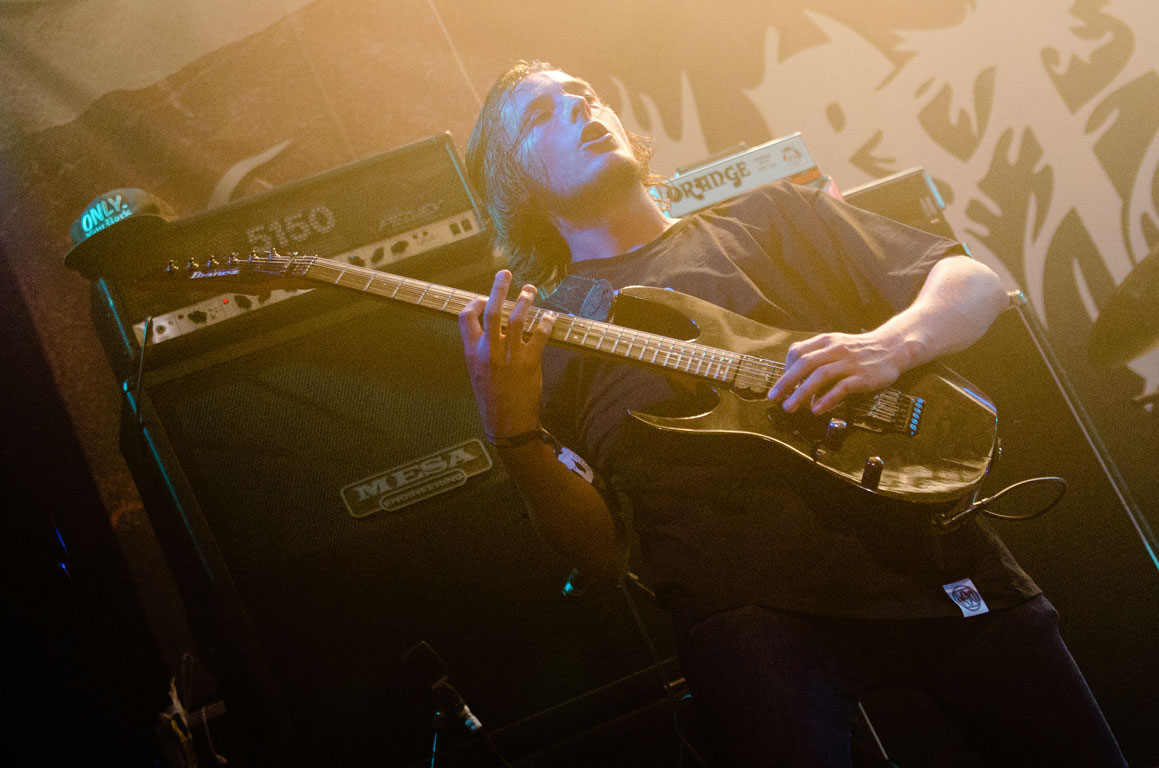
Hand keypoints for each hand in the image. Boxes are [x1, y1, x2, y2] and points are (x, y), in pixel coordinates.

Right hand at [458, 270, 555, 437]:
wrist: (506, 422)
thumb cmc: (491, 397)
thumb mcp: (477, 372)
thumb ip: (481, 349)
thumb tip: (490, 327)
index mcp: (472, 352)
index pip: (466, 318)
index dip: (474, 303)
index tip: (483, 298)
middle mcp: (489, 351)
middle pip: (492, 310)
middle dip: (499, 287)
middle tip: (506, 273)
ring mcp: (510, 356)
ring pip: (517, 319)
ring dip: (524, 300)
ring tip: (530, 290)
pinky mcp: (530, 362)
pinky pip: (539, 336)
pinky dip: (545, 323)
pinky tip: (548, 315)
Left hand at [767, 329, 909, 413]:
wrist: (893, 347)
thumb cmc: (860, 350)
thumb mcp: (837, 345)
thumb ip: (817, 358)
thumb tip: (796, 379)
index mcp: (826, 341)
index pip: (797, 351)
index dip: (785, 368)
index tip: (782, 384)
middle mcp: (835, 349)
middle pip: (804, 364)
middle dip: (786, 383)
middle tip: (774, 398)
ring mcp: (849, 362)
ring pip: (820, 376)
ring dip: (801, 392)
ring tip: (790, 407)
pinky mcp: (862, 376)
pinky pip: (841, 388)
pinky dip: (827, 399)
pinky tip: (817, 409)